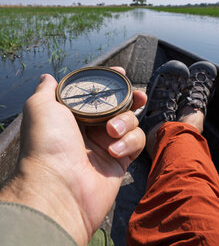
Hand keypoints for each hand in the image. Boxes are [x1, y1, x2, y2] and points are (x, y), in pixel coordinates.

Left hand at [0, 67, 146, 245]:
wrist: (59, 186)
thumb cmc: (48, 143)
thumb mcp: (41, 107)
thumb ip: (47, 88)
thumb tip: (47, 77)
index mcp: (75, 115)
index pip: (97, 94)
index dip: (110, 83)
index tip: (121, 72)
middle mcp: (92, 128)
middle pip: (120, 106)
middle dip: (132, 98)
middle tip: (138, 96)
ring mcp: (107, 144)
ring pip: (131, 121)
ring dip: (126, 122)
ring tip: (111, 131)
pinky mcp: (120, 160)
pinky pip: (136, 142)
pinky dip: (129, 143)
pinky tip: (114, 151)